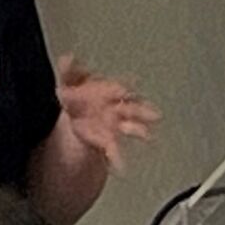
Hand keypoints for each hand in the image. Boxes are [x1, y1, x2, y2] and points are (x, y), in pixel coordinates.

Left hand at [55, 54, 157, 173]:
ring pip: (131, 127)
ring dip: (140, 131)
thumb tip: (68, 56)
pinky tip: (121, 168)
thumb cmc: (78, 91)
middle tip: (155, 114)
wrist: (75, 112)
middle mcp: (117, 106)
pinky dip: (118, 159)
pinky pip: (114, 149)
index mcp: (110, 89)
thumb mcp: (69, 79)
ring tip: (148, 136)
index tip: (130, 87)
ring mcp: (115, 124)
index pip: (121, 87)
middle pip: (133, 107)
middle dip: (143, 110)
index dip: (125, 87)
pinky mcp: (108, 139)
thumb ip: (68, 69)